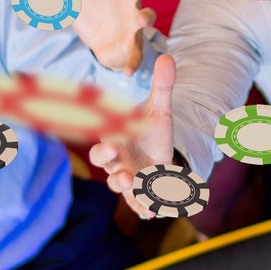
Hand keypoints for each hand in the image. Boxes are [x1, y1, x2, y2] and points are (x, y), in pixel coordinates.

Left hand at [41, 0, 154, 74]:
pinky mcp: (132, 46)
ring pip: (145, 16)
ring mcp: (134, 23)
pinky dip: (132, 62)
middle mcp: (130, 1)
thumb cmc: (92, 13)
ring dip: (145, 16)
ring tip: (142, 18)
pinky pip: (135, 54)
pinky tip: (127, 70)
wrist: (102, 45)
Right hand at [87, 54, 176, 215]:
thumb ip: (163, 87)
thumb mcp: (160, 110)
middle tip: (125, 175)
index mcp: (116, 141)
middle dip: (114, 173)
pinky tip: (154, 213)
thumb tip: (168, 57)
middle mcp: (118, 163)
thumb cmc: (151, 131)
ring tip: (143, 195)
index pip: (102, 147)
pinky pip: (139, 204)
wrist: (161, 151)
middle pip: (107, 170)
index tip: (113, 147)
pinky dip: (146, 208)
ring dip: (130, 193)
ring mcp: (128, 179)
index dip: (104, 150)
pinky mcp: (142, 193)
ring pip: (121, 189)